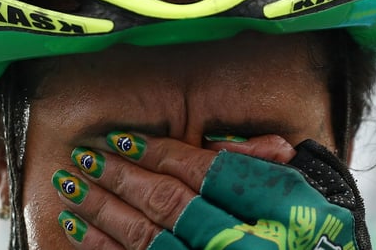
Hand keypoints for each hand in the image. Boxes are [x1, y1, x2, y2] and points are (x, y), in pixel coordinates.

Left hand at [51, 133, 295, 248]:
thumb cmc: (306, 236)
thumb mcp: (299, 200)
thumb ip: (272, 170)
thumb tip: (257, 144)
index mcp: (263, 210)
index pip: (198, 171)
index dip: (156, 152)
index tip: (123, 137)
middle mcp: (228, 239)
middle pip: (164, 200)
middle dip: (119, 175)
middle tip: (84, 154)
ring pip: (142, 235)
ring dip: (100, 207)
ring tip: (69, 183)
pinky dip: (99, 247)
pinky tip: (76, 227)